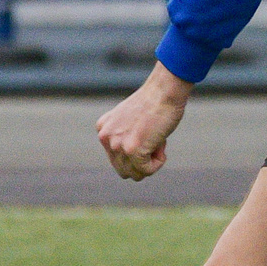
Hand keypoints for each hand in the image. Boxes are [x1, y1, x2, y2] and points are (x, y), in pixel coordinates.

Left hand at [95, 63, 192, 179]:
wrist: (164, 91)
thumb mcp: (130, 120)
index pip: (117, 160)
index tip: (146, 134)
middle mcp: (106, 138)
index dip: (137, 152)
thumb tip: (131, 160)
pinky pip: (147, 171)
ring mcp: (117, 145)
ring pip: (135, 174)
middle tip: (153, 140)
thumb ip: (124, 136)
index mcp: (103, 130)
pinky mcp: (132, 150)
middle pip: (124, 170)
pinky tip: (161, 143)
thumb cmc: (155, 102)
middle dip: (142, 162)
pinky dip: (158, 162)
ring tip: (157, 141)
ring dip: (151, 163)